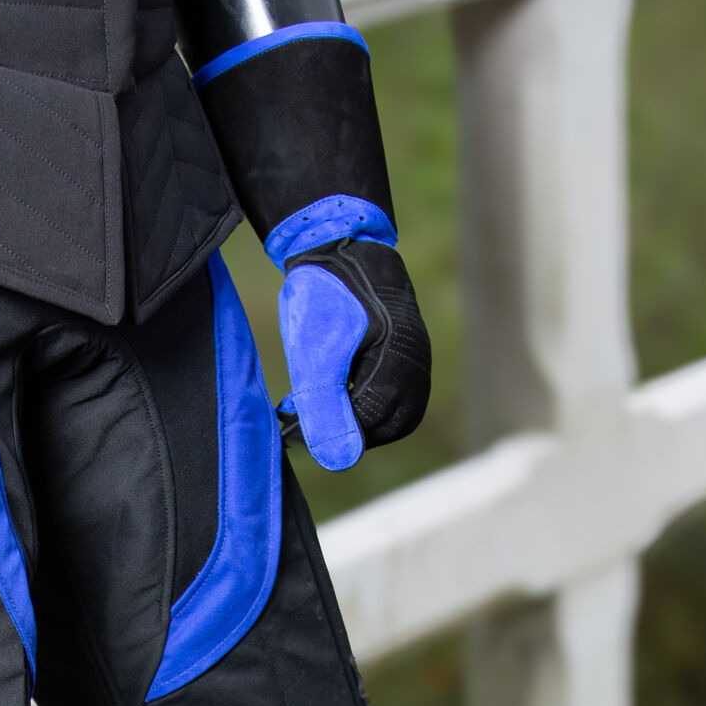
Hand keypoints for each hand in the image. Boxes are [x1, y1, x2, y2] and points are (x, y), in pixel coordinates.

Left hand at [277, 240, 430, 470]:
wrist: (339, 244)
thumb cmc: (325, 295)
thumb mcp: (315, 354)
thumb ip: (325, 407)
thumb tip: (338, 461)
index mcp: (398, 363)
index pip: (369, 425)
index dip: (328, 434)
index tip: (290, 428)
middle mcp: (416, 366)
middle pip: (383, 427)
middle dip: (341, 430)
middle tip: (299, 422)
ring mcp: (416, 361)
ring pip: (386, 414)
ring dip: (347, 418)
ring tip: (306, 406)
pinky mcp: (405, 357)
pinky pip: (388, 395)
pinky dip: (356, 402)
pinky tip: (324, 391)